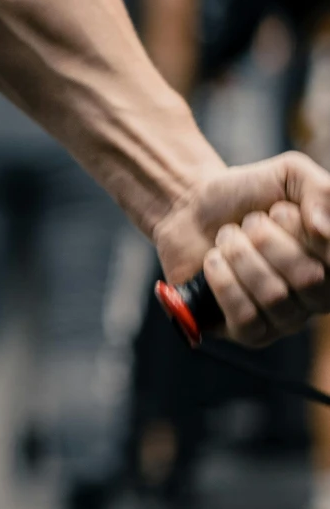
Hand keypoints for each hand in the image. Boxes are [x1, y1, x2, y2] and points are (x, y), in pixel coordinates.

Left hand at [153, 152, 329, 346]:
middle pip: (308, 278)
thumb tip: (325, 230)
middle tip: (248, 224)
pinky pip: (246, 318)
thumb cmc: (248, 194)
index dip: (302, 232)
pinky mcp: (251, 334)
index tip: (278, 210)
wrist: (192, 207)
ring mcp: (286, 319)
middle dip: (265, 239)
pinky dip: (223, 281)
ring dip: (239, 255)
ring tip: (228, 240)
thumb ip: (321, 190)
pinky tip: (214, 263)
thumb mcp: (290, 175)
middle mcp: (318, 297)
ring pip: (274, 297)